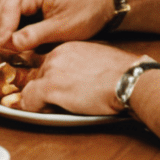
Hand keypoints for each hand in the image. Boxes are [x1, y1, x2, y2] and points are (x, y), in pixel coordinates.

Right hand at [0, 0, 114, 60]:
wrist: (99, 6)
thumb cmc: (85, 14)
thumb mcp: (61, 28)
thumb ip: (34, 36)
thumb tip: (10, 45)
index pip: (11, 10)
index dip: (3, 32)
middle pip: (4, 8)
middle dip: (1, 31)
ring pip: (5, 9)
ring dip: (4, 28)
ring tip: (2, 48)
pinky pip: (13, 9)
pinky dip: (11, 24)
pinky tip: (10, 38)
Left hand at [19, 41, 138, 116]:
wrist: (130, 80)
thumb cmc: (122, 75)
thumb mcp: (97, 61)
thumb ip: (81, 66)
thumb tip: (76, 80)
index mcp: (67, 47)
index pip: (46, 62)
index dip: (47, 77)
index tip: (51, 87)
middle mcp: (56, 55)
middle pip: (36, 74)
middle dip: (41, 89)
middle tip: (53, 102)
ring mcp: (51, 70)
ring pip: (30, 86)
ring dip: (38, 99)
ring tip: (54, 107)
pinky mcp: (50, 86)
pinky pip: (29, 99)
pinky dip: (32, 107)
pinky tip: (44, 111)